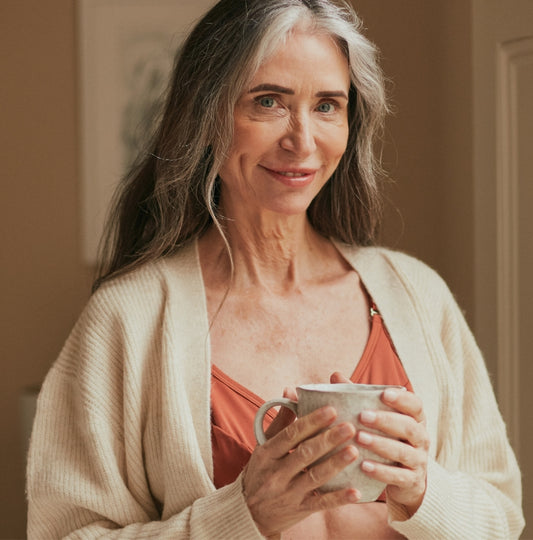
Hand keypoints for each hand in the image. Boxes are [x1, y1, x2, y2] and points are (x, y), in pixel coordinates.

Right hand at [243, 390, 360, 536]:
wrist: (249, 512)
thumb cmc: (261, 470)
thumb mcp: (264, 445)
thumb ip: (280, 419)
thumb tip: (290, 390)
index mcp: (268, 452)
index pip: (291, 434)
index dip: (311, 421)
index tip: (332, 410)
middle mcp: (277, 472)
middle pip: (305, 453)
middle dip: (328, 439)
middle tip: (349, 427)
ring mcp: (288, 493)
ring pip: (314, 477)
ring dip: (335, 464)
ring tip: (354, 451)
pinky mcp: (299, 510)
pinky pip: (321, 504)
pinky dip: (339, 498)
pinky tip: (356, 491)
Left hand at [358, 387, 428, 514]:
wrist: (402, 479)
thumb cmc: (384, 439)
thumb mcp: (375, 418)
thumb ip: (358, 397)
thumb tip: (335, 375)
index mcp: (414, 418)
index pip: (415, 405)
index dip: (402, 399)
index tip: (384, 393)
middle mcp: (420, 438)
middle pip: (409, 426)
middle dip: (386, 420)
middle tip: (362, 416)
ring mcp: (419, 460)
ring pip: (403, 451)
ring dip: (381, 444)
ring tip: (359, 438)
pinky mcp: (412, 481)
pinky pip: (399, 476)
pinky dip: (381, 472)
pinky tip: (363, 466)